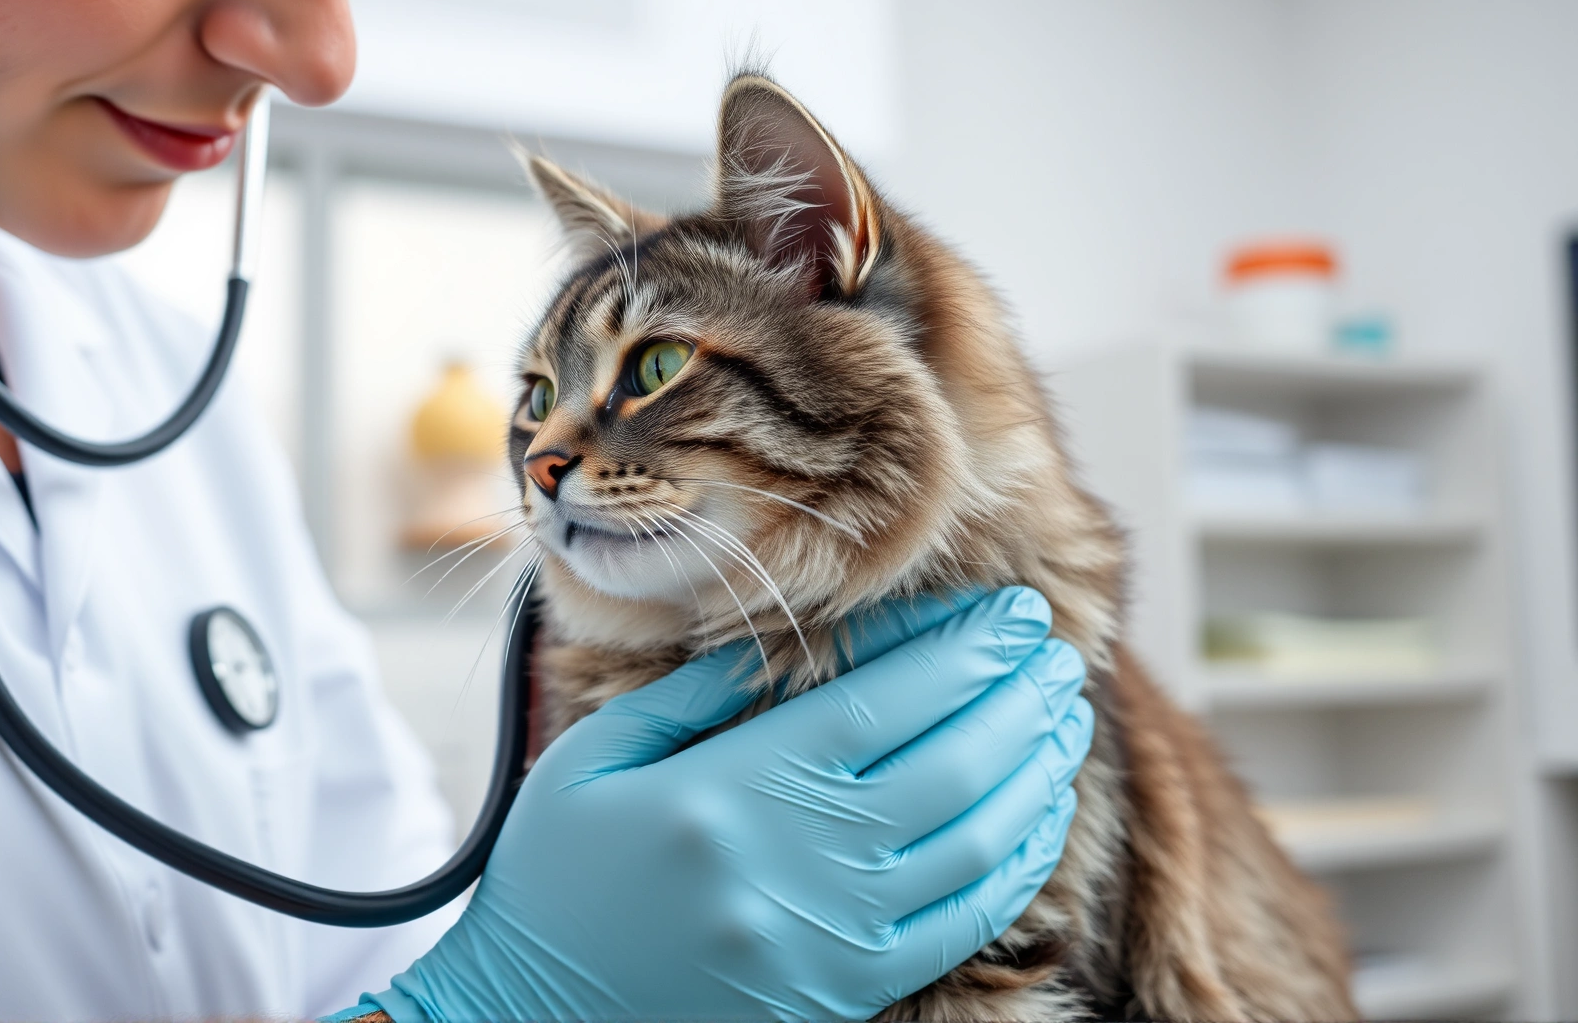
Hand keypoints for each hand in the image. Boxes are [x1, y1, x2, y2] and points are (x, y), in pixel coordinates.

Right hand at [364, 587, 1092, 1021]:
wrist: (531, 1012)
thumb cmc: (555, 875)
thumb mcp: (597, 757)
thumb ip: (697, 693)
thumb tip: (791, 635)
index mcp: (733, 791)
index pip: (885, 704)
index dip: (963, 651)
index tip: (1011, 610)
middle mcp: (799, 863)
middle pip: (953, 764)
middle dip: (1019, 697)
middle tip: (1054, 651)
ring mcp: (833, 937)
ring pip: (978, 840)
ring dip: (1035, 770)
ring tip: (1061, 717)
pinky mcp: (848, 989)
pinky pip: (965, 921)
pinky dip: (1018, 858)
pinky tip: (1037, 812)